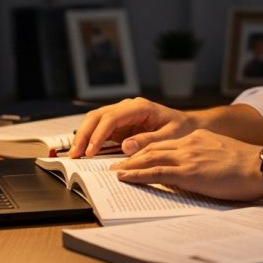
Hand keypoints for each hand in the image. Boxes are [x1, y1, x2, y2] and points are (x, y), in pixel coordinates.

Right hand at [69, 97, 195, 157]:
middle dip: (84, 134)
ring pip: (94, 121)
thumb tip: (126, 147)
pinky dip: (89, 140)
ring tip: (75, 155)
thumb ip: (149, 141)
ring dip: (83, 137)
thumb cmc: (181, 129)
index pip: (112, 117)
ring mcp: (121, 116)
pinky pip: (99, 131)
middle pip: (97, 116)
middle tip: (75, 154)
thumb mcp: (170, 136)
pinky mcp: (118, 126)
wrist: (187, 126)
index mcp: (140, 107)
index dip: (98, 134)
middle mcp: (127, 108)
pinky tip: (83, 153)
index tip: (91, 151)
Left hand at [109, 129, 262, 200]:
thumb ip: (207, 156)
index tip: (136, 155)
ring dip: (129, 165)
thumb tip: (199, 168)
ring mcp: (187, 157)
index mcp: (198, 138)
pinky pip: (155, 172)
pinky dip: (136, 174)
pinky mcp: (187, 172)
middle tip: (116, 162)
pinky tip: (124, 177)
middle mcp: (189, 143)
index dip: (148, 149)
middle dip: (132, 156)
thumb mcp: (223, 153)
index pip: (167, 144)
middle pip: (153, 148)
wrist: (259, 166)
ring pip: (150, 158)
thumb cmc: (248, 165)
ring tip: (114, 171)